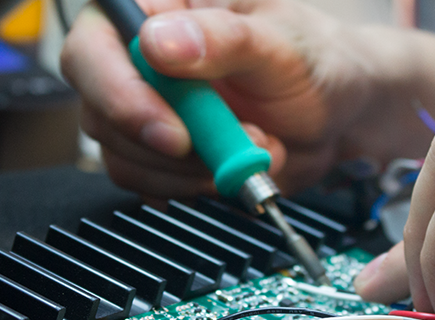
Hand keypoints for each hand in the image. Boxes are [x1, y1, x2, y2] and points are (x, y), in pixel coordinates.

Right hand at [60, 0, 386, 199]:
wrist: (338, 114)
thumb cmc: (315, 63)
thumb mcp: (283, 46)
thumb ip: (226, 40)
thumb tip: (159, 43)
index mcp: (162, 12)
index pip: (96, 43)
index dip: (117, 90)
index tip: (171, 129)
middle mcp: (144, 62)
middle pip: (101, 109)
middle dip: (172, 143)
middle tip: (236, 139)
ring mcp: (152, 110)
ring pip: (125, 156)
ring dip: (194, 169)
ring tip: (254, 145)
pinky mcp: (163, 155)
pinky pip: (150, 184)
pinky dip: (196, 187)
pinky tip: (235, 166)